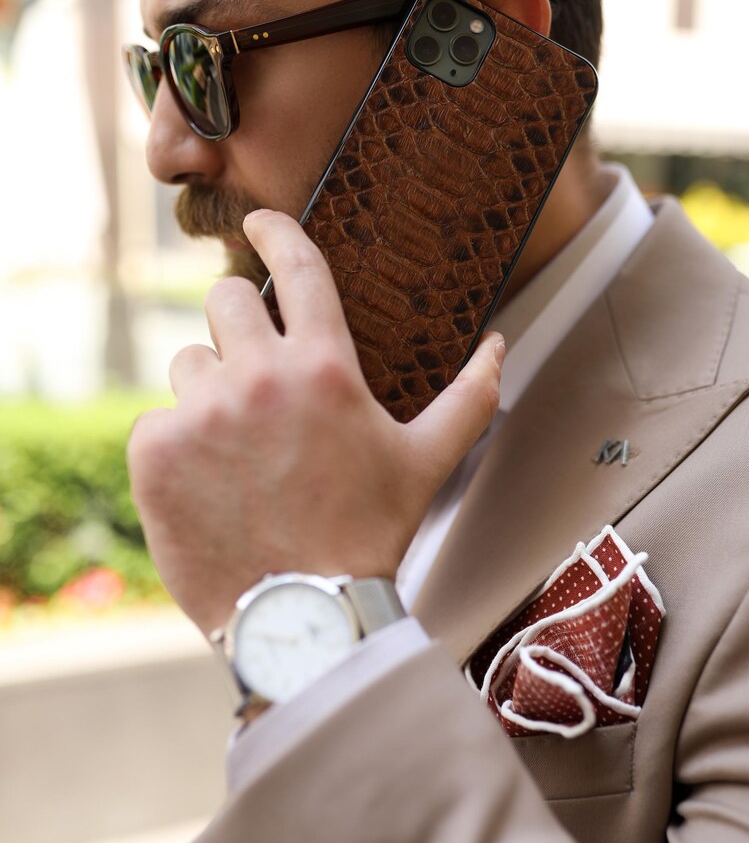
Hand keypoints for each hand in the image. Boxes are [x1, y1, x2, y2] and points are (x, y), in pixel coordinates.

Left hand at [127, 210, 504, 637]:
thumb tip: (499, 345)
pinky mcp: (154, 452)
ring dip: (209, 391)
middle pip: (224, 300)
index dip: (275, 232)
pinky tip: (210, 483)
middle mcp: (257, 376)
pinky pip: (157, 420)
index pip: (297, 266)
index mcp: (323, 367)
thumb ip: (470, 398)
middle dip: (239, 322)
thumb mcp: (427, 464)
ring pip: (187, 363)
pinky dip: (178, 443)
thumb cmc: (369, 536)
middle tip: (256, 370)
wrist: (301, 618)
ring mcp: (199, 413)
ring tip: (239, 448)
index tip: (258, 224)